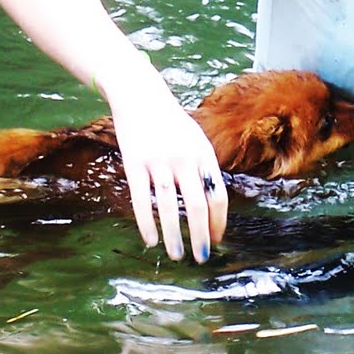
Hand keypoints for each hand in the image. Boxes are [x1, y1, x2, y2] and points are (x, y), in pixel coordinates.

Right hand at [105, 79, 228, 262]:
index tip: (216, 240)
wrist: (140, 95)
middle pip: (197, 204)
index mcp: (203, 154)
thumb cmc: (171, 123)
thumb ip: (204, 168)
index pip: (218, 195)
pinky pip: (142, 199)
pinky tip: (151, 240)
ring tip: (176, 255)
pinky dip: (147, 223)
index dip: (219, 221)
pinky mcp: (134, 163)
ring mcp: (158, 161)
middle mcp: (184, 159)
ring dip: (174, 235)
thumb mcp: (196, 140)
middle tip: (201, 258)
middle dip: (201, 235)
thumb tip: (213, 206)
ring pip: (169, 206)